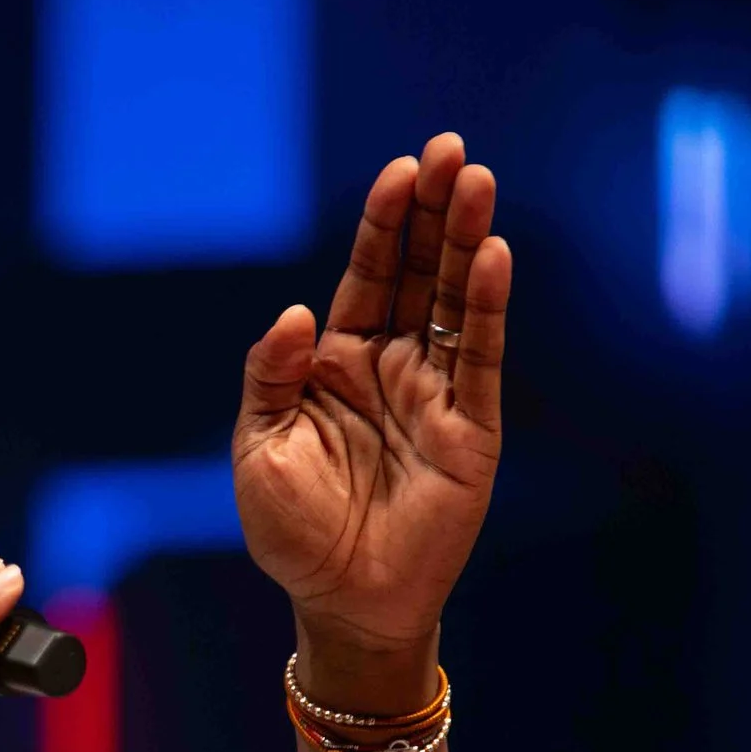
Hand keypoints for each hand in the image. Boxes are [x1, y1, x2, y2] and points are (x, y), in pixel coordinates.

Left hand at [232, 133, 512, 694]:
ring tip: (475, 181)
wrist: (340, 600)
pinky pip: (479, 358)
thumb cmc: (292, 530)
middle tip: (449, 151)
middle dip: (433, 211)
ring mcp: (435, 393)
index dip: (383, 224)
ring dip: (466, 242)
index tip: (398, 171)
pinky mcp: (471, 428)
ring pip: (454, 302)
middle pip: (417, 272)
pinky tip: (492, 258)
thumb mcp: (258, 449)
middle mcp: (390, 366)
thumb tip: (297, 314)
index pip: (366, 276)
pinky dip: (485, 308)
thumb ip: (270, 378)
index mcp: (334, 364)